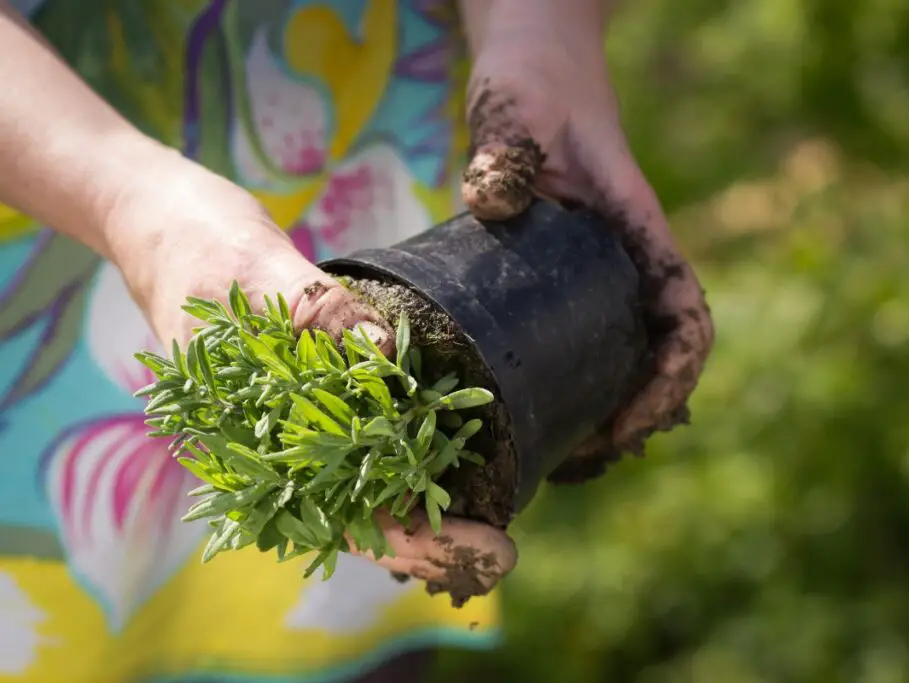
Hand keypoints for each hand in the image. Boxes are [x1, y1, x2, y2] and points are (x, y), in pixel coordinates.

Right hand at [104, 147, 515, 600]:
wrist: (161, 221)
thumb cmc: (194, 243)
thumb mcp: (256, 269)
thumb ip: (315, 308)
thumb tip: (384, 349)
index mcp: (235, 437)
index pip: (326, 515)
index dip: (403, 541)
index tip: (473, 553)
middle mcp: (262, 443)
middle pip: (350, 514)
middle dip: (428, 536)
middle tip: (501, 550)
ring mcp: (285, 420)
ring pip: (357, 482)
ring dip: (420, 500)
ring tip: (487, 517)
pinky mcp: (306, 389)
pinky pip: (359, 429)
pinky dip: (404, 441)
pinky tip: (449, 445)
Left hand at [460, 25, 714, 476]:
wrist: (536, 63)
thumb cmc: (535, 82)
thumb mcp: (517, 108)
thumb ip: (508, 149)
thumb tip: (494, 200)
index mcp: (635, 229)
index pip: (683, 314)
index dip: (673, 376)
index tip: (634, 420)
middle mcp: (626, 258)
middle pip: (662, 352)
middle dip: (640, 413)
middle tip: (586, 460)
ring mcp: (598, 269)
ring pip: (628, 353)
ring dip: (611, 409)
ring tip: (566, 461)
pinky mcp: (565, 273)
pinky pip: (588, 338)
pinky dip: (579, 384)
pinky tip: (541, 416)